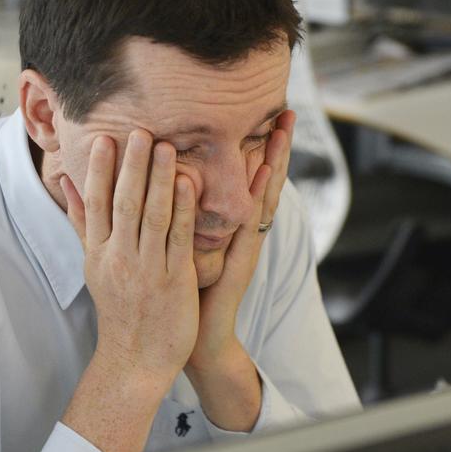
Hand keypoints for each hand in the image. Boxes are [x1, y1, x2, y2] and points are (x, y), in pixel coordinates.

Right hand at [60, 130, 200, 380]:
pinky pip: (179, 240)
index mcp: (99, 252)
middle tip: (139, 129)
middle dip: (131, 165)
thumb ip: (82, 221)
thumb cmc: (118, 309)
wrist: (135, 360)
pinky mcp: (174, 280)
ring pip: (152, 216)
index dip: (99, 169)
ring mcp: (147, 269)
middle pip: (123, 203)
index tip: (104, 138)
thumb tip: (66, 182)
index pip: (96, 203)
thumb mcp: (93, 264)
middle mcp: (120, 258)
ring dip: (158, 179)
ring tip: (166, 146)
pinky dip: (183, 210)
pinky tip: (187, 184)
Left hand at [188, 109, 295, 372]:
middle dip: (276, 146)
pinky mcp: (240, 262)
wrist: (195, 341)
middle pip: (264, 181)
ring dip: (275, 162)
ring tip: (283, 130)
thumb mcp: (179, 246)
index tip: (266, 114)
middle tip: (287, 110)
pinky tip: (263, 174)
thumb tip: (162, 182)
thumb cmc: (184, 295)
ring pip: (263, 196)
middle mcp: (242, 232)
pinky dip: (258, 198)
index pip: (247, 179)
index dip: (257, 148)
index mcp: (229, 226)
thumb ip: (176, 216)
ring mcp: (245, 245)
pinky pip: (250, 224)